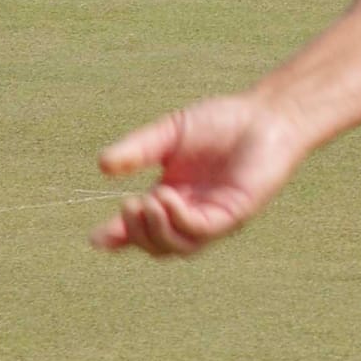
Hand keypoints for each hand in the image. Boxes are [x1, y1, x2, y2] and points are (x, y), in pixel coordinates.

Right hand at [91, 93, 312, 258]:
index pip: (141, 226)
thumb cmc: (222, 122)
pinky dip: (180, 220)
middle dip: (136, 234)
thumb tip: (102, 165)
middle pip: (157, 245)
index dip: (118, 236)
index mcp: (172, 197)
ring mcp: (213, 217)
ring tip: (145, 202)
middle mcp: (192, 212)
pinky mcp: (234, 214)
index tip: (96, 239)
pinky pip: (202, 230)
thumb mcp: (169, 133)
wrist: (264, 114)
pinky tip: (168, 197)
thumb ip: (138, 149)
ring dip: (156, 230)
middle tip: (129, 205)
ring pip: (178, 246)